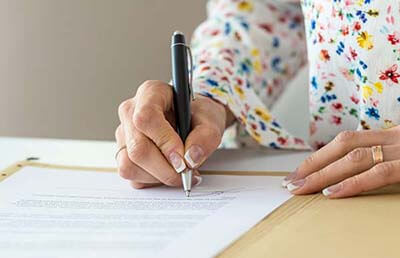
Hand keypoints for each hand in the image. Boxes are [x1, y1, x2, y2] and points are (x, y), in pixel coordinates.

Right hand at [115, 80, 230, 188]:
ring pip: (129, 165)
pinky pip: (131, 175)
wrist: (194, 120)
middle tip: (187, 172)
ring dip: (158, 176)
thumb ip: (206, 137)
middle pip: (137, 148)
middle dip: (165, 168)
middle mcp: (131, 112)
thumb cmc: (199, 115)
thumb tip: (190, 158)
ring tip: (179, 171)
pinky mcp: (122, 153)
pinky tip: (167, 171)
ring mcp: (124, 133)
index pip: (146, 118)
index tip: (182, 158)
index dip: (164, 142)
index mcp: (151, 93)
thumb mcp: (211, 119)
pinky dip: (152, 180)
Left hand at [282, 126, 399, 197]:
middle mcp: (394, 139)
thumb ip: (381, 161)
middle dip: (313, 164)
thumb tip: (352, 175)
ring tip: (301, 188)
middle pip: (343, 147)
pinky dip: (353, 183)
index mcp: (391, 136)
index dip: (320, 156)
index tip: (298, 172)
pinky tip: (331, 193)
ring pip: (354, 158)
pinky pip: (380, 173)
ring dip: (323, 174)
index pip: (347, 142)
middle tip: (290, 182)